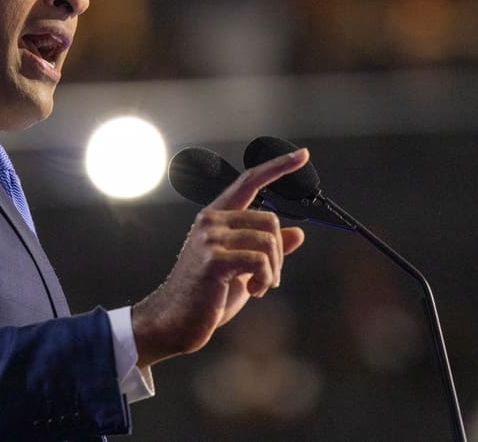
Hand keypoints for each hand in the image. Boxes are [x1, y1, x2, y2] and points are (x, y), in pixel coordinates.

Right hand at [131, 148, 308, 366]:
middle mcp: (211, 221)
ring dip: (273, 271)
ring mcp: (210, 238)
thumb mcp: (242, 270)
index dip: (277, 167)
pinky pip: (260, 260)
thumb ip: (267, 250)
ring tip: (260, 287)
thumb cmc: (206, 297)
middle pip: (270, 220)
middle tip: (268, 279)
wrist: (174, 322)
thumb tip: (298, 232)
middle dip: (279, 254)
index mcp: (216, 217)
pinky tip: (255, 292)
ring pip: (268, 241)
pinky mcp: (213, 259)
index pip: (249, 181)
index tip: (302, 154)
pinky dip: (266, 278)